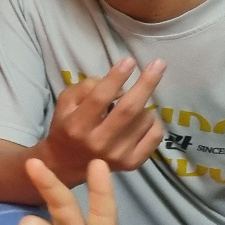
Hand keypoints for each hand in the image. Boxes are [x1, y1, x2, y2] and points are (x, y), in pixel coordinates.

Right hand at [40, 57, 164, 184]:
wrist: (66, 163)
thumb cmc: (67, 127)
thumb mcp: (65, 103)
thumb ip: (86, 88)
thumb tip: (118, 86)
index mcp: (77, 126)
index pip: (99, 98)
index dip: (116, 78)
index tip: (129, 60)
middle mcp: (98, 143)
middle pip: (128, 110)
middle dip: (146, 84)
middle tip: (158, 64)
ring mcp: (117, 156)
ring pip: (144, 119)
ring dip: (143, 105)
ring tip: (132, 106)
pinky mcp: (132, 163)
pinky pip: (155, 135)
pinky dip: (153, 121)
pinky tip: (141, 120)